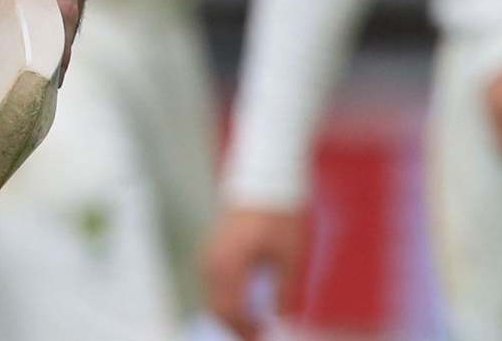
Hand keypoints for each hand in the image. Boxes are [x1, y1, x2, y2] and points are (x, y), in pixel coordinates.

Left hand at [0, 0, 102, 72]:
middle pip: (71, 14)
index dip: (56, 51)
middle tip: (29, 79)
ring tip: (29, 58)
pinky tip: (34, 21)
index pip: (65, 15)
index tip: (45, 81)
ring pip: (73, 2)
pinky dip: (56, 6)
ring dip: (54, 25)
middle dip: (52, 46)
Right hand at [204, 205, 306, 339]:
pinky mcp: (213, 245)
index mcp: (229, 266)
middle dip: (236, 324)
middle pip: (217, 307)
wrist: (265, 176)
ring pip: (214, 294)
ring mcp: (209, 252)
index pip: (230, 312)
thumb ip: (285, 293)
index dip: (246, 330)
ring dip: (232, 310)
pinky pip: (215, 280)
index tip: (263, 336)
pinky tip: (248, 296)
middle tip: (260, 331)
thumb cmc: (281, 215)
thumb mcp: (291, 257)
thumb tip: (281, 320)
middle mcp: (212, 261)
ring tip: (256, 317)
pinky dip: (228, 294)